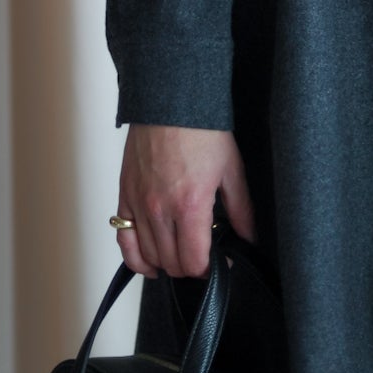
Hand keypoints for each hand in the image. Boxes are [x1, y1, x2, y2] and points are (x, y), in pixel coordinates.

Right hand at [114, 124, 256, 278]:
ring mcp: (139, 204)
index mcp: (190, 205)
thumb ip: (241, 209)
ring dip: (167, 264)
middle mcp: (160, 209)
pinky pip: (123, 240)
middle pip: (171, 264)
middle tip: (204, 256)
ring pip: (148, 256)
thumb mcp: (232, 169)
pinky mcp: (125, 196)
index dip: (210, 270)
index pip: (194, 262)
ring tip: (182, 255)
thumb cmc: (202, 130)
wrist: (171, 101)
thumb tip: (248, 237)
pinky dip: (135, 258)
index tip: (219, 263)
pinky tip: (149, 264)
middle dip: (191, 268)